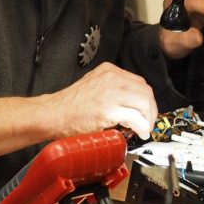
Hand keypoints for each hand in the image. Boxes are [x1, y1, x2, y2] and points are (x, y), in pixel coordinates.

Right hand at [36, 63, 155, 139]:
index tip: (146, 112)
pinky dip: (141, 126)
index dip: (146, 100)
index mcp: (109, 71)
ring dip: (148, 119)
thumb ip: (113, 90)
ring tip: (144, 129)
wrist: (52, 114)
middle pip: (145, 91)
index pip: (139, 83)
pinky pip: (135, 117)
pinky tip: (139, 132)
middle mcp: (112, 78)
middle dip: (151, 110)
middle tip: (148, 123)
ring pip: (144, 102)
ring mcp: (110, 92)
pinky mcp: (108, 109)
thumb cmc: (70, 106)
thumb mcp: (94, 86)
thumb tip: (132, 105)